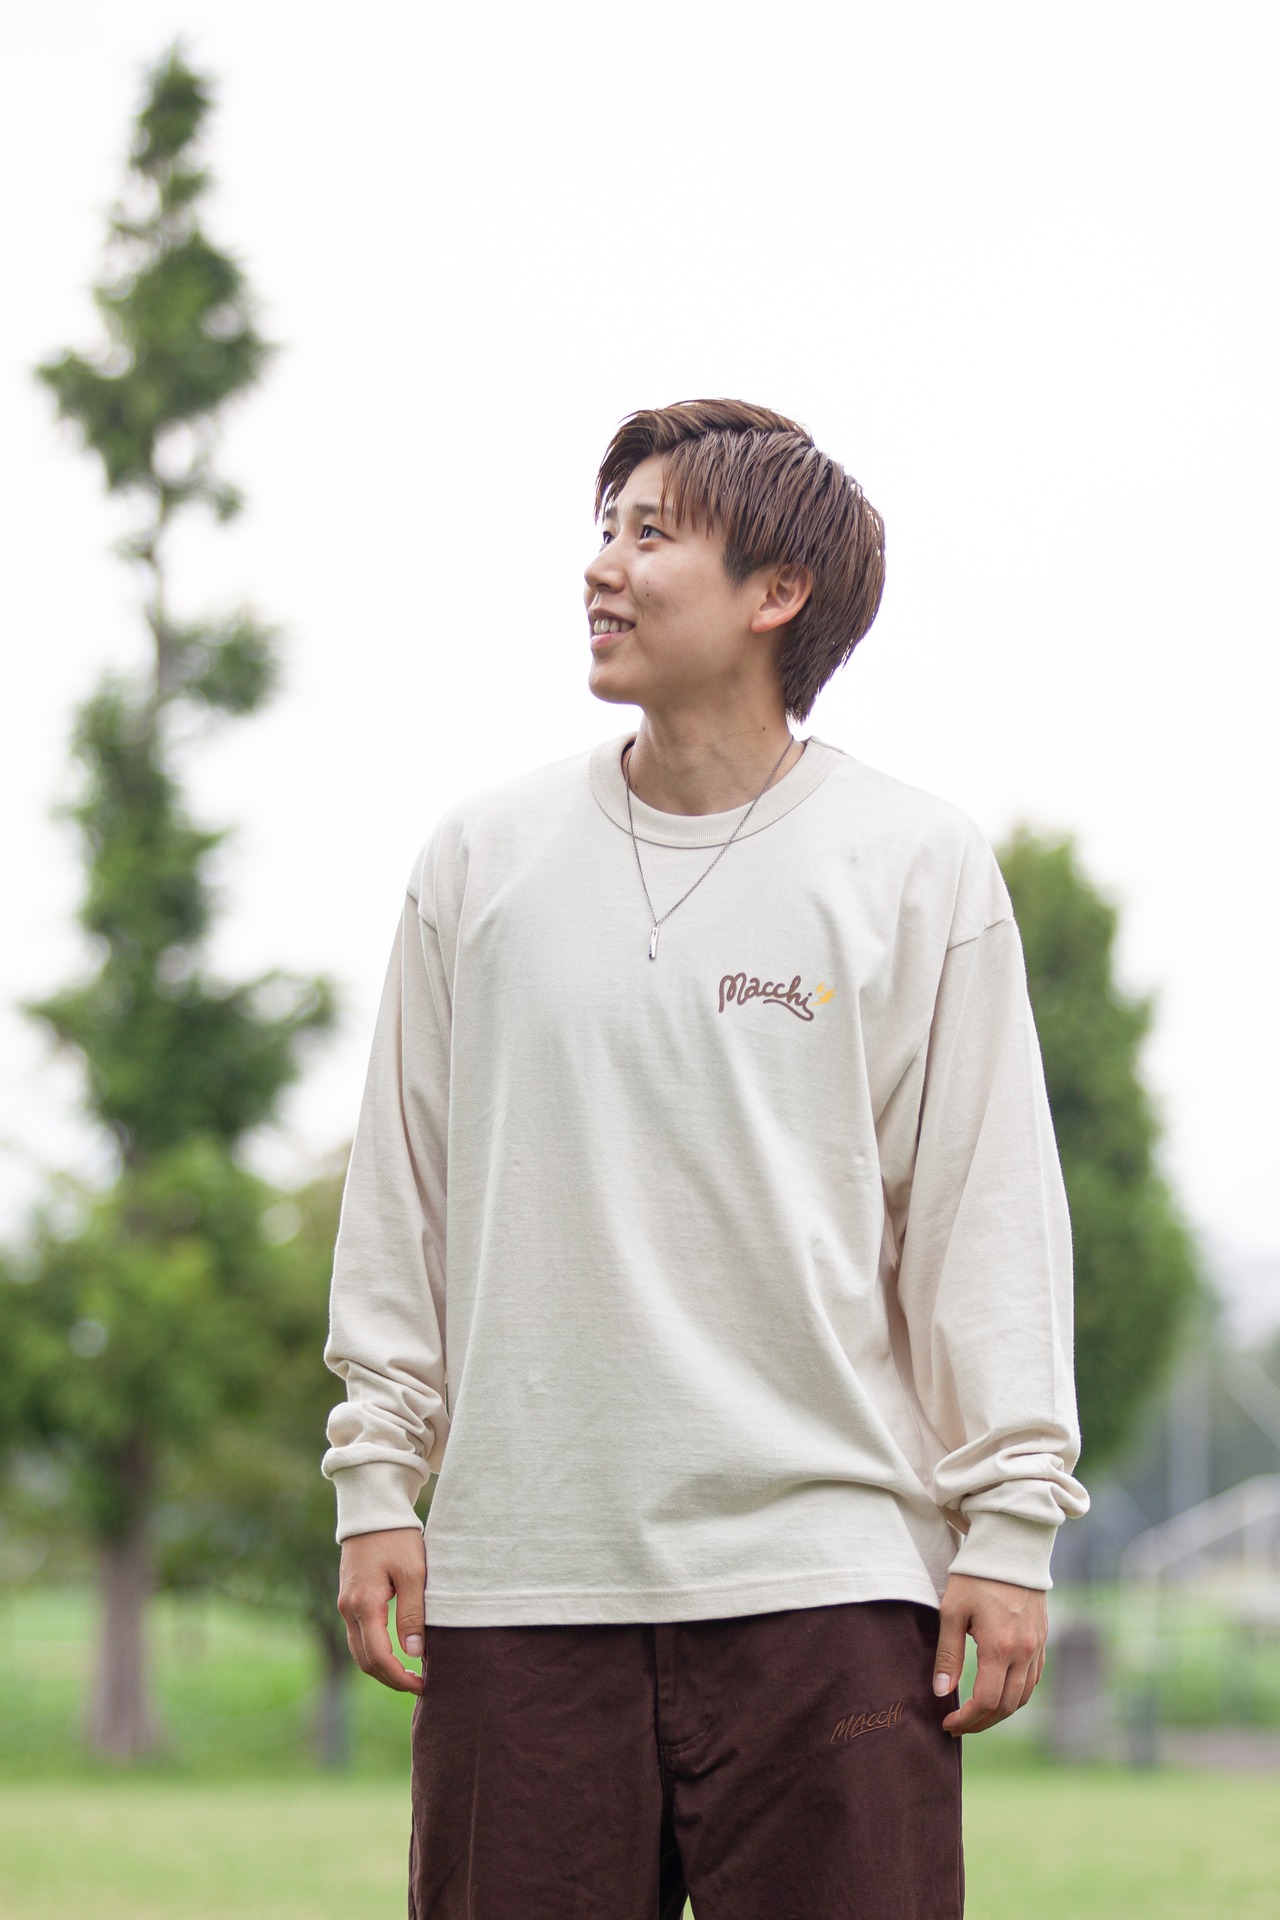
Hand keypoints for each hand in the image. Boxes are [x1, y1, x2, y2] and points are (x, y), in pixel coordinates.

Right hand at [337, 1526, 426, 1693]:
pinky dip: (375, 1651)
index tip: (422, 1685)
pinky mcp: (349, 1598)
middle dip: (390, 1679)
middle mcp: (348, 1609)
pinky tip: (395, 1651)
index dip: (399, 1678)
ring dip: (382, 1667)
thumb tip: (413, 1653)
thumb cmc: (397, 1538)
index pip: (378, 1657)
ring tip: (410, 1672)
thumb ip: (412, 1614)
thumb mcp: (413, 1573)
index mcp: (364, 1605)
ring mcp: (345, 1604)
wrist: (372, 1510)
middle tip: (418, 1685)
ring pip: (359, 1651)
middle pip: (365, 1661)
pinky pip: (358, 1636)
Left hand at [932, 1572, 1046, 1735]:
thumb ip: (948, 1654)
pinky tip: (1000, 1694)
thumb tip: (941, 1693)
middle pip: (1007, 1706)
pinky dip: (1018, 1695)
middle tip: (958, 1725)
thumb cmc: (975, 1576)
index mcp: (1000, 1647)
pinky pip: (1034, 1680)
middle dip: (982, 1722)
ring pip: (1024, 1697)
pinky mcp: (1042, 1640)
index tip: (947, 1723)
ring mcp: (1037, 1647)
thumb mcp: (952, 1611)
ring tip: (976, 1714)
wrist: (1010, 1547)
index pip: (986, 1702)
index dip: (966, 1720)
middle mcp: (1024, 1652)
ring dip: (1001, 1712)